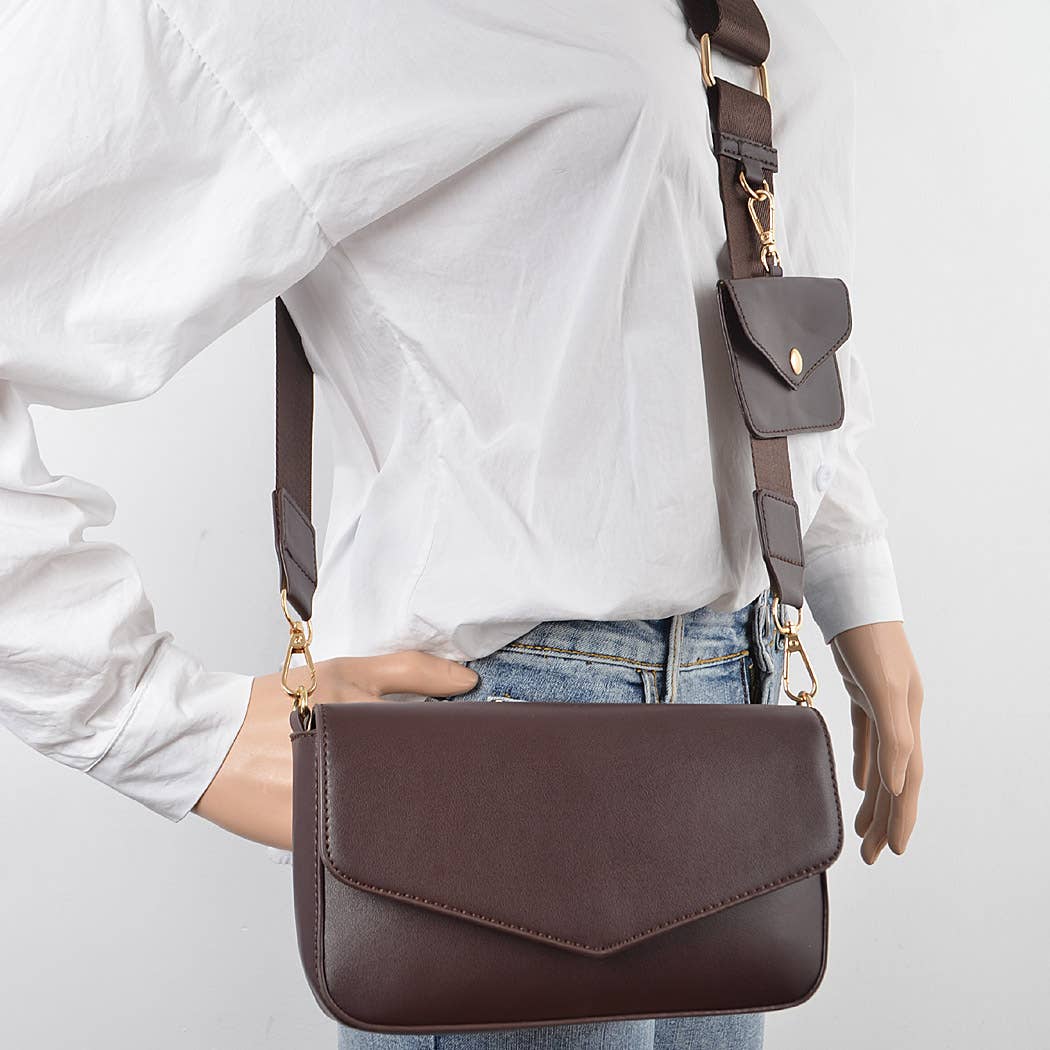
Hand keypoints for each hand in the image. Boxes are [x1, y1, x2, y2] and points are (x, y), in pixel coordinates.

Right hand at [192, 652, 478, 849]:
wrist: (209, 739)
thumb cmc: (278, 702)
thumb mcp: (343, 671)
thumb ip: (409, 669)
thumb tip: (468, 680)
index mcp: (371, 720)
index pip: (440, 742)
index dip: (467, 752)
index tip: (485, 756)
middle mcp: (357, 762)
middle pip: (426, 786)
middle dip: (445, 790)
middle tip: (463, 793)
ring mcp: (334, 803)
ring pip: (399, 822)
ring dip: (413, 821)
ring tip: (421, 817)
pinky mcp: (309, 837)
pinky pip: (357, 849)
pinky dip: (373, 847)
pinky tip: (380, 839)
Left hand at [829, 621, 922, 864]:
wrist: (851, 594)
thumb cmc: (868, 638)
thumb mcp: (882, 686)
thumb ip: (892, 734)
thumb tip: (899, 784)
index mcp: (908, 717)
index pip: (907, 778)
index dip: (901, 815)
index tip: (891, 850)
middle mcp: (900, 712)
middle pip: (896, 777)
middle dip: (886, 817)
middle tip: (871, 855)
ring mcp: (882, 700)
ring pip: (881, 761)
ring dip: (874, 795)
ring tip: (864, 828)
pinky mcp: (863, 689)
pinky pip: (866, 735)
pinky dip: (862, 760)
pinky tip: (855, 779)